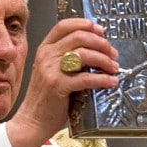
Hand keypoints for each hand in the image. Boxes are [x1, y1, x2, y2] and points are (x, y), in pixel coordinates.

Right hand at [5, 18, 118, 146]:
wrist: (32, 121)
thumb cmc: (45, 98)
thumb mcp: (52, 71)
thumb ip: (67, 59)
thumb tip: (96, 51)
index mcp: (44, 49)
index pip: (64, 26)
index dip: (85, 24)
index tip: (101, 31)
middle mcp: (46, 56)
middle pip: (79, 37)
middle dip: (101, 43)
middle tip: (113, 54)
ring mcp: (50, 70)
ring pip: (84, 54)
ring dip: (104, 60)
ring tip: (114, 68)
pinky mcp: (58, 86)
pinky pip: (86, 77)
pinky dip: (102, 79)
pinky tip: (110, 82)